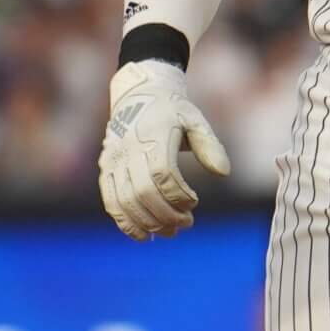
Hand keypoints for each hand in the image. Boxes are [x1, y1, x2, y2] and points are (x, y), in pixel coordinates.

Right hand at [98, 60, 231, 239]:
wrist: (137, 96)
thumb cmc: (172, 110)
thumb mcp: (195, 119)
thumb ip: (210, 145)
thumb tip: (224, 173)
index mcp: (153, 136)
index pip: (163, 173)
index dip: (179, 195)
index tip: (194, 203)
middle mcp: (129, 149)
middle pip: (144, 192)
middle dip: (166, 214)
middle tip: (186, 224)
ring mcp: (114, 161)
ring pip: (125, 201)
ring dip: (148, 223)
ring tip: (170, 231)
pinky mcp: (105, 170)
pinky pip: (110, 202)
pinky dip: (125, 222)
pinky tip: (142, 235)